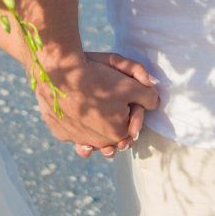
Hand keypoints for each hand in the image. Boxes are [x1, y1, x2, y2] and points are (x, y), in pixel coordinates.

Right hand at [37, 52, 157, 158]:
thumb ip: (148, 96)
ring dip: (94, 133)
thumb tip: (154, 102)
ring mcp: (76, 140)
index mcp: (117, 134)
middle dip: (113, 128)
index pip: (130, 130)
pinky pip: (70, 133)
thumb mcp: (131, 84)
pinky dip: (74, 127)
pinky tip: (76, 116)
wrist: (61, 73)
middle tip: (111, 111)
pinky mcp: (59, 132)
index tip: (128, 104)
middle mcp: (97, 143)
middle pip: (110, 139)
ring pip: (89, 140)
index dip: (132, 116)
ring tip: (96, 119)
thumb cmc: (98, 78)